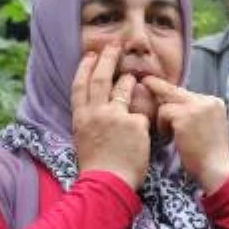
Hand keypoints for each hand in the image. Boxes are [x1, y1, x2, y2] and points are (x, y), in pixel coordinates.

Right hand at [72, 45, 150, 189]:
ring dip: (128, 80)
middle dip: (106, 59)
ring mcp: (115, 116)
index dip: (85, 68)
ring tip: (133, 76)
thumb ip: (92, 122)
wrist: (107, 182)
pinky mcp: (134, 123)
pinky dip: (145, 117)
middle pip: (100, 79)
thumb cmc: (97, 168)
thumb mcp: (84, 140)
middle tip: (114, 45)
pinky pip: (143, 114)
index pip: (80, 86)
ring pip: (123, 90)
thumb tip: (98, 111)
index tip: (90, 55)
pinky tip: (149, 122)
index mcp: (81, 118)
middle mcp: (96, 113)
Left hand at [142, 76, 228, 194]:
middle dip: (159, 87)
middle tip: (145, 80)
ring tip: (170, 136)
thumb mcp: (208, 128)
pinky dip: (162, 126)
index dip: (173, 96)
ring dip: (163, 120)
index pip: (188, 93)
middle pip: (176, 90)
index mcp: (215, 103)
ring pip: (167, 103)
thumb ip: (195, 114)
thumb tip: (173, 104)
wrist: (217, 170)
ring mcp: (197, 107)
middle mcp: (208, 100)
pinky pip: (163, 113)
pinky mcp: (185, 115)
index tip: (159, 88)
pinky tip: (169, 139)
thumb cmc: (209, 156)